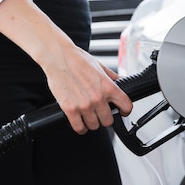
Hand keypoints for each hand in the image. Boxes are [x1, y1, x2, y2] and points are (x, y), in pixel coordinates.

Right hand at [0, 0, 132, 133]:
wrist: (59, 57)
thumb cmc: (78, 60)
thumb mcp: (100, 66)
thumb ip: (112, 77)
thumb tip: (121, 82)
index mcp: (108, 87)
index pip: (126, 107)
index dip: (125, 111)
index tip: (122, 112)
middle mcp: (98, 98)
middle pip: (108, 121)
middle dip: (105, 118)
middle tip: (100, 114)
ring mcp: (84, 105)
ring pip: (94, 126)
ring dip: (92, 123)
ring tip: (88, 117)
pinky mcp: (70, 109)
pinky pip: (79, 127)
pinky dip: (80, 128)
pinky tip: (80, 123)